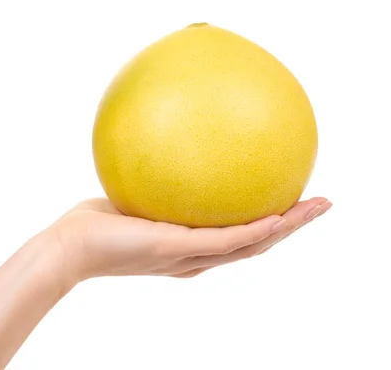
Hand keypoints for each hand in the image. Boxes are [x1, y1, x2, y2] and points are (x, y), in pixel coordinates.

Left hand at [44, 197, 331, 281]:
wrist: (69, 248)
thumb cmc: (94, 222)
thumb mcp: (129, 188)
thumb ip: (151, 172)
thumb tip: (163, 133)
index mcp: (189, 246)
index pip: (238, 235)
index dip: (269, 220)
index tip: (290, 198)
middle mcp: (196, 256)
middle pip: (255, 242)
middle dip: (292, 223)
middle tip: (320, 202)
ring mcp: (189, 256)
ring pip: (251, 245)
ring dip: (288, 228)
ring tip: (318, 207)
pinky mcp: (177, 251)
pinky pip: (225, 241)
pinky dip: (256, 231)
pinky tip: (280, 215)